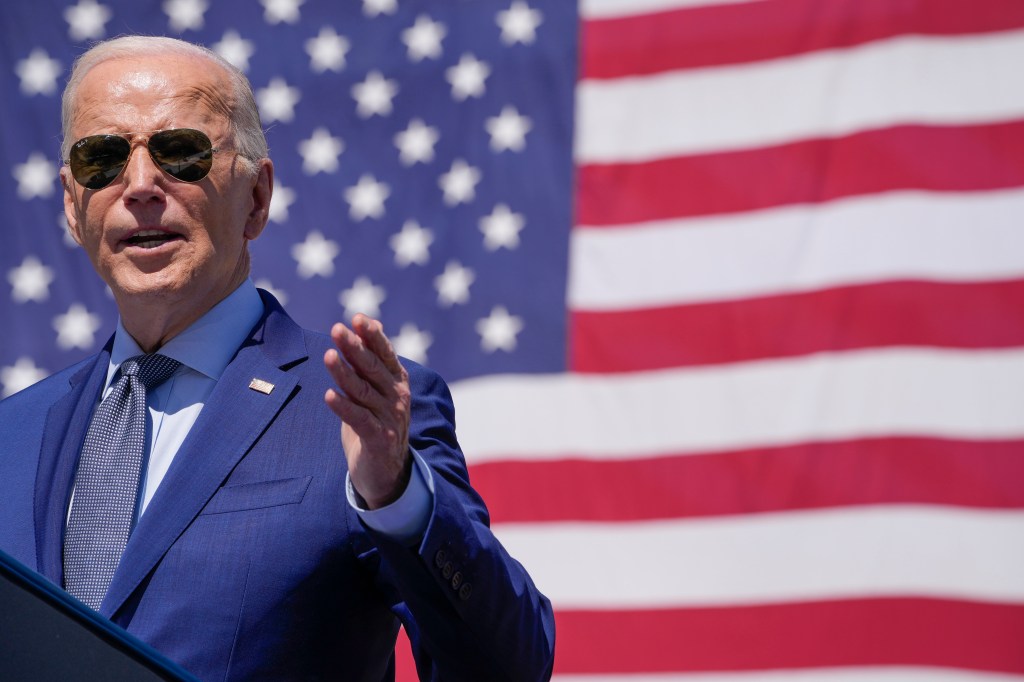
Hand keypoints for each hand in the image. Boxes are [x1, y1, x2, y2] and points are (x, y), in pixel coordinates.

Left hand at [323, 314, 411, 508]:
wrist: (388, 472)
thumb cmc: (377, 424)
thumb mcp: (377, 390)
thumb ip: (372, 360)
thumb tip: (369, 324)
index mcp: (397, 381)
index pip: (385, 353)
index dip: (373, 336)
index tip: (358, 318)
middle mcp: (397, 397)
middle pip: (372, 368)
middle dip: (354, 347)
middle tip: (336, 329)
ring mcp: (389, 418)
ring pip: (362, 391)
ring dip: (344, 373)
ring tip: (328, 356)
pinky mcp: (379, 439)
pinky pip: (359, 420)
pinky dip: (343, 407)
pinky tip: (329, 395)